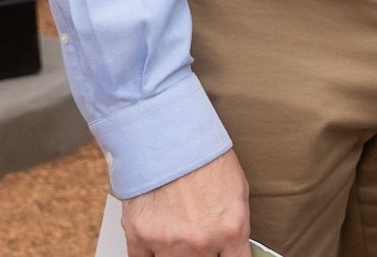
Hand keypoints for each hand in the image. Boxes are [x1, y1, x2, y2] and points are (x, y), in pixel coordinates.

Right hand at [121, 150, 251, 256]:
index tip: (223, 254)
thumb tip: (234, 246)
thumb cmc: (204, 154)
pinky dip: (148, 253)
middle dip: (202, 252)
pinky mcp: (140, 237)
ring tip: (176, 231)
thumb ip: (235, 226)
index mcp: (231, 230)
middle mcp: (201, 242)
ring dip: (176, 252)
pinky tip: (155, 239)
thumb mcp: (237, 189)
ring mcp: (169, 243)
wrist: (168, 132)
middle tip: (197, 234)